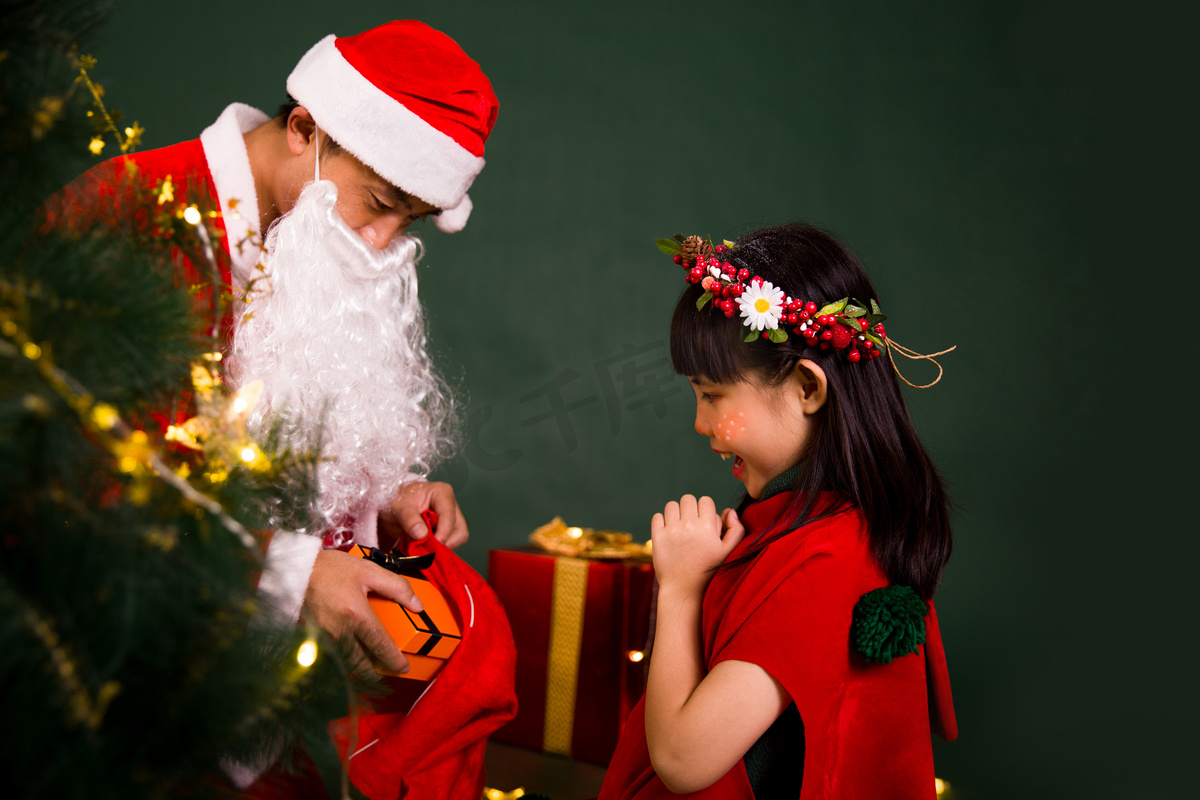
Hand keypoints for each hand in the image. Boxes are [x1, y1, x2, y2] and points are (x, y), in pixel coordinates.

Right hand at [303, 549, 423, 676]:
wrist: (295, 570)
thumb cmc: (330, 569)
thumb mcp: (369, 571)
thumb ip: (397, 587)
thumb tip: (418, 606)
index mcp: (356, 615)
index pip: (380, 646)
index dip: (394, 661)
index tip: (403, 667)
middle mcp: (339, 631)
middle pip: (361, 665)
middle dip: (376, 673)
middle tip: (387, 670)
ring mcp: (323, 638)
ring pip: (346, 664)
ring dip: (360, 668)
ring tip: (371, 662)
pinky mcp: (312, 639)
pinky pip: (332, 657)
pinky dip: (343, 660)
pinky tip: (350, 652)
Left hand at [380, 481, 468, 548]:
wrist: (395, 502)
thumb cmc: (400, 499)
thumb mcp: (400, 506)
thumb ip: (409, 519)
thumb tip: (422, 535)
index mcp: (442, 493)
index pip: (449, 516)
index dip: (442, 533)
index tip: (431, 546)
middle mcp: (452, 505)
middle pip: (459, 530)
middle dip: (444, 542)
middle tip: (426, 547)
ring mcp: (453, 517)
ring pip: (459, 538)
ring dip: (443, 546)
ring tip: (425, 545)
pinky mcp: (450, 528)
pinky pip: (452, 542)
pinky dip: (440, 548)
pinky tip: (427, 545)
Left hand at [650, 495, 745, 593]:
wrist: (684, 590)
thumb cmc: (708, 571)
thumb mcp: (729, 552)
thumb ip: (736, 530)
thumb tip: (729, 510)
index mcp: (707, 527)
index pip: (705, 500)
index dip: (705, 509)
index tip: (704, 522)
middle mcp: (689, 526)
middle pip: (688, 499)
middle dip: (691, 508)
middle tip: (691, 524)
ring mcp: (671, 531)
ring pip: (671, 505)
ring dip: (676, 513)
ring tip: (680, 528)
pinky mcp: (657, 537)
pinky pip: (657, 517)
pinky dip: (662, 522)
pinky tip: (669, 533)